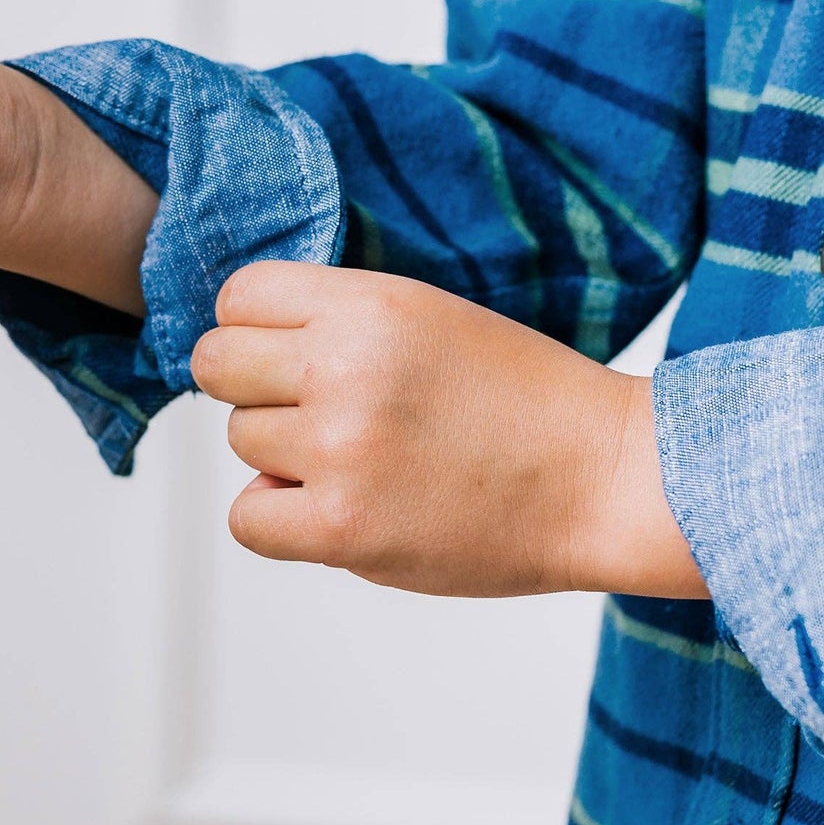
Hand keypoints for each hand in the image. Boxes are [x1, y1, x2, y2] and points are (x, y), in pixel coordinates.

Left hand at [191, 262, 707, 598]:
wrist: (604, 477)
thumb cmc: (526, 398)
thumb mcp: (432, 316)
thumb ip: (341, 322)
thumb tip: (242, 348)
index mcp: (371, 303)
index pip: (239, 296)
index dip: (255, 327)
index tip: (288, 353)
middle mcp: (346, 366)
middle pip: (219, 367)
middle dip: (255, 387)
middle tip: (313, 409)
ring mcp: (340, 449)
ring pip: (240, 441)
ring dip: (285, 454)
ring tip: (364, 461)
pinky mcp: (343, 528)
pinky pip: (247, 518)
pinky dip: (281, 519)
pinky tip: (339, 509)